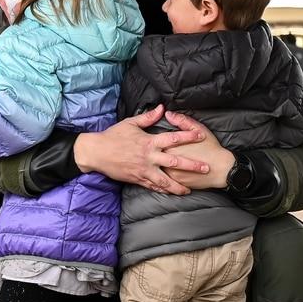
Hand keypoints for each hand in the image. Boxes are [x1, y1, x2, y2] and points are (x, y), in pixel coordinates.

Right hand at [74, 105, 209, 194]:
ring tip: (189, 190)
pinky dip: (162, 190)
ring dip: (178, 186)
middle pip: (174, 161)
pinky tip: (170, 193)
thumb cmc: (113, 136)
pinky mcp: (137, 179)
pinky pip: (152, 186)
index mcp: (149, 141)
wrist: (96, 153)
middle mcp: (149, 157)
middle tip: (206, 167)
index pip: (173, 138)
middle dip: (191, 165)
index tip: (201, 135)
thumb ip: (148, 117)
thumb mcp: (130, 123)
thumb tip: (162, 108)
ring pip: (165, 180)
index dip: (188, 136)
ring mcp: (143, 170)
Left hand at [160, 112, 234, 190]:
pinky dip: (164, 176)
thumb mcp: (199, 130)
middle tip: (154, 152)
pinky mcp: (177, 183)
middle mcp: (169, 162)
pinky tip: (165, 172)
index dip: (156, 140)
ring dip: (158, 166)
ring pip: (158, 169)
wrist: (222, 169)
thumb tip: (168, 114)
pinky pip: (166, 180)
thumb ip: (182, 121)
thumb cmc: (212, 149)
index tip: (156, 140)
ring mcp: (172, 174)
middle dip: (154, 154)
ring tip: (157, 162)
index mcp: (171, 147)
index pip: (156, 142)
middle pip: (154, 157)